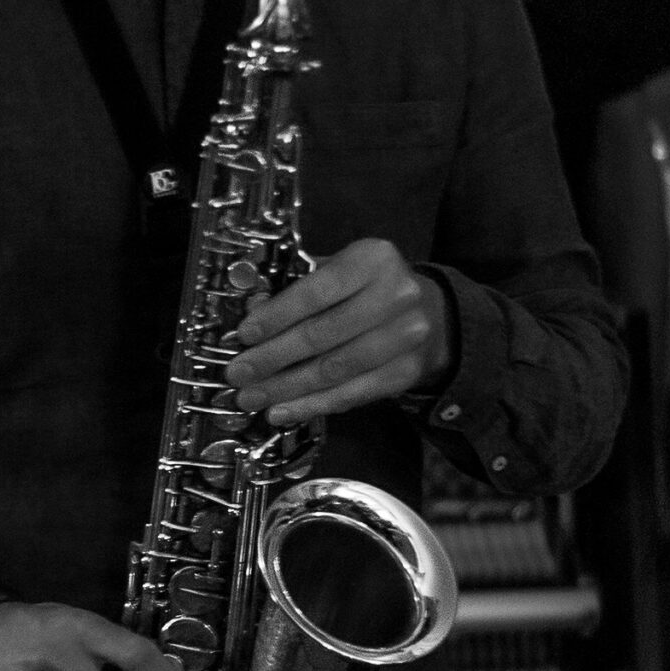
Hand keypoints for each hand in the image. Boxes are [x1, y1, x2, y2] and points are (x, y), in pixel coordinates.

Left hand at [223, 240, 450, 424]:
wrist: (431, 315)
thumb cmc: (368, 289)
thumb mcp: (339, 271)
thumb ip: (299, 288)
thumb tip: (252, 314)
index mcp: (373, 259)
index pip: (317, 290)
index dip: (277, 316)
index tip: (244, 335)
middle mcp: (396, 295)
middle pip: (323, 334)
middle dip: (273, 358)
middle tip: (239, 374)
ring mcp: (406, 337)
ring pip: (335, 370)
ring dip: (287, 388)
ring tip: (252, 397)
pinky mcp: (406, 372)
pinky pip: (351, 394)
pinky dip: (312, 405)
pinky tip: (283, 411)